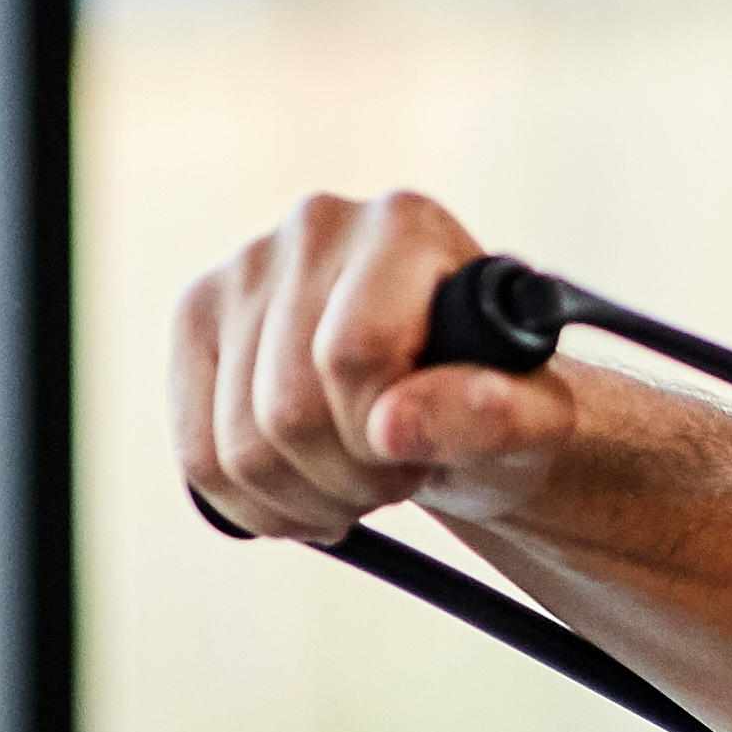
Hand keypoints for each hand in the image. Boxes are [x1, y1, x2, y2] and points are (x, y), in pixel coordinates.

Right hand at [175, 187, 583, 542]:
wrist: (456, 401)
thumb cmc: (497, 402)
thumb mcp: (535, 421)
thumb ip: (493, 416)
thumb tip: (395, 424)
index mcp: (405, 226)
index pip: (353, 355)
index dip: (387, 437)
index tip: (425, 452)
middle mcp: (315, 226)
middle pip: (287, 410)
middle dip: (349, 478)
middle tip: (395, 474)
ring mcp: (243, 268)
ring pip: (237, 446)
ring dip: (306, 499)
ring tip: (358, 480)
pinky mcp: (196, 319)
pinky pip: (197, 457)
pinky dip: (256, 505)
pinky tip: (304, 493)